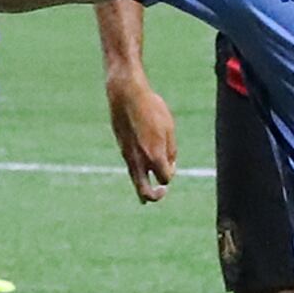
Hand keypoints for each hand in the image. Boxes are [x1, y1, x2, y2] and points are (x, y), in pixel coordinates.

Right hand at [104, 72, 177, 202]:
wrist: (126, 95)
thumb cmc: (152, 108)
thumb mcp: (169, 127)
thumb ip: (171, 149)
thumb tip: (169, 165)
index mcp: (154, 155)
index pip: (165, 178)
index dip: (170, 174)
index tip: (171, 163)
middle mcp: (140, 159)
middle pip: (144, 190)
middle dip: (153, 196)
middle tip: (160, 193)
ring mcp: (128, 154)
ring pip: (134, 179)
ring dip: (142, 187)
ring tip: (146, 197)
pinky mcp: (121, 147)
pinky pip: (130, 166)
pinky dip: (137, 171)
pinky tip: (140, 169)